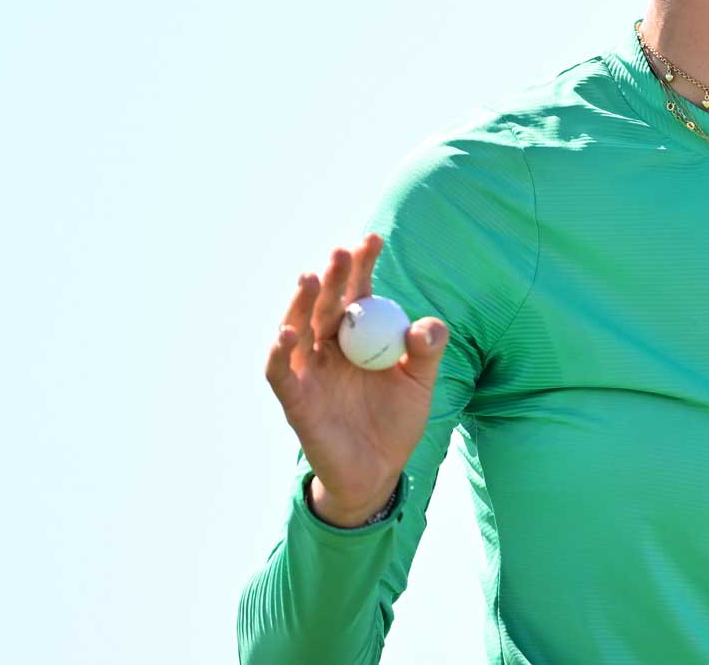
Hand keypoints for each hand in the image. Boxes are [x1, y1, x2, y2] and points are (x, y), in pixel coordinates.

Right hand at [264, 233, 450, 523]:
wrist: (379, 471)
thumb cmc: (397, 420)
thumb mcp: (421, 383)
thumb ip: (427, 352)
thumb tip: (425, 326)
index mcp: (358, 336)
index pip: (357, 293)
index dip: (362, 266)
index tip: (372, 238)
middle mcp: (329, 347)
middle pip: (325, 305)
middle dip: (332, 277)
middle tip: (341, 253)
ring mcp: (310, 372)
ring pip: (298, 330)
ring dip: (301, 303)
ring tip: (310, 278)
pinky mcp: (296, 400)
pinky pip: (281, 373)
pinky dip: (280, 353)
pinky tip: (287, 333)